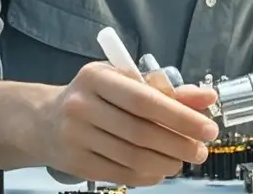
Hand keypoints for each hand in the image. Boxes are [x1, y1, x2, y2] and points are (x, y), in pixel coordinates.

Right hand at [37, 62, 219, 185]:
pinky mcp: (76, 164)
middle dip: (179, 144)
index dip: (180, 116)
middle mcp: (82, 106)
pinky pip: (121, 174)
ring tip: (182, 160)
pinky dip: (148, 175)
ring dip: (166, 162)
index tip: (208, 128)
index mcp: (96, 77)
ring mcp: (75, 137)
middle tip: (200, 150)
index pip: (144, 100)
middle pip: (141, 132)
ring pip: (133, 157)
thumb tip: (208, 98)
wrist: (43, 120)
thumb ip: (167, 91)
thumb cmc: (95, 96)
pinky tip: (160, 169)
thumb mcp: (125, 82)